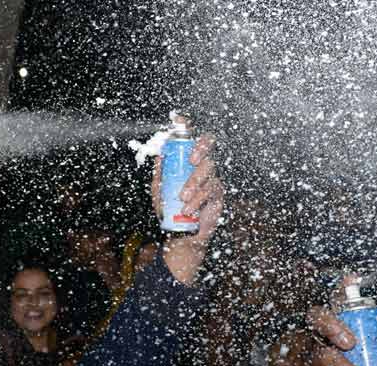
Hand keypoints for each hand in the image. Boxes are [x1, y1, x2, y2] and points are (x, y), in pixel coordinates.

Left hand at [155, 135, 223, 283]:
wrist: (180, 235)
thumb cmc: (169, 210)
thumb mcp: (159, 190)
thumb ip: (160, 172)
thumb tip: (159, 152)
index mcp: (185, 160)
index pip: (188, 137)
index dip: (185, 126)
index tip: (179, 119)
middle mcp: (201, 164)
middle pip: (208, 144)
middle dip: (201, 147)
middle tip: (192, 159)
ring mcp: (211, 177)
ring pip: (208, 170)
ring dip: (194, 183)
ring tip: (182, 197)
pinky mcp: (218, 194)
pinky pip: (210, 190)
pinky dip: (198, 199)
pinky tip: (188, 208)